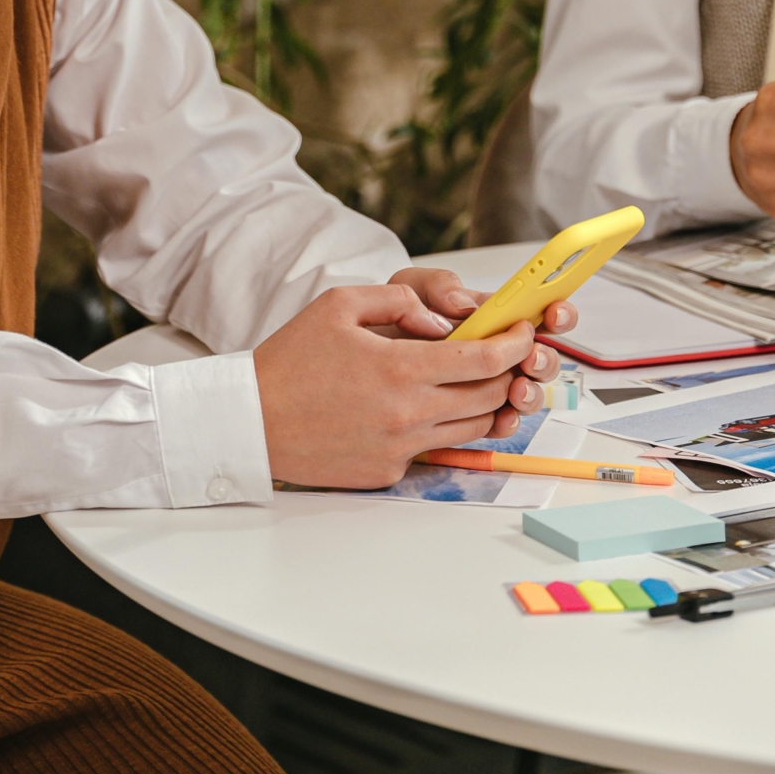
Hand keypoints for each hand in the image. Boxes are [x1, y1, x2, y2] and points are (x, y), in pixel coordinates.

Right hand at [253, 282, 543, 488]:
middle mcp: (407, 415)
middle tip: (509, 352)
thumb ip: (400, 301)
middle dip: (508, 371)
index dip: (513, 344)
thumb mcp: (341, 304)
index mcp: (399, 370)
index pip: (483, 361)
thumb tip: (443, 322)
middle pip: (488, 397)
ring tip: (480, 378)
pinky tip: (429, 405)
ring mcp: (399, 449)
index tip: (523, 331)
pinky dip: (444, 425)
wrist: (251, 421)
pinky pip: (434, 447)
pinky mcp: (387, 472)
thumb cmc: (290, 359)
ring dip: (487, 402)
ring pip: (471, 428)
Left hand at [389, 266, 573, 431]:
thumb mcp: (410, 288)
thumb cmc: (388, 319)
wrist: (357, 359)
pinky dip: (507, 421)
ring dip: (531, 392)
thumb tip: (465, 305)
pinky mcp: (471, 415)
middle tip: (530, 358)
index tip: (554, 314)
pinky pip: (499, 422)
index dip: (558, 313)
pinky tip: (501, 417)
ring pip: (528, 393)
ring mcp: (488, 385)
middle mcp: (497, 352)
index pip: (539, 311)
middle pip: (542, 358)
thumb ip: (438, 285)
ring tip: (516, 391)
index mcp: (493, 316)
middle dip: (545, 359)